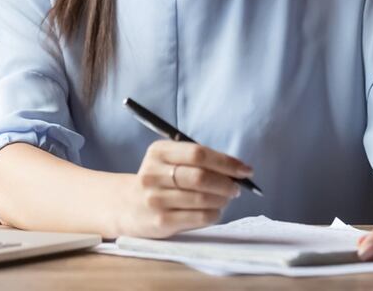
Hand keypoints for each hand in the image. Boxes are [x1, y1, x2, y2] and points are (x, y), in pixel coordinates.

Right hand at [115, 140, 252, 237]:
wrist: (127, 205)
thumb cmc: (159, 179)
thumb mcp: (169, 160)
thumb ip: (198, 160)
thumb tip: (238, 169)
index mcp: (158, 152)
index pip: (198, 153)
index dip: (226, 162)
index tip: (245, 169)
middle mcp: (153, 174)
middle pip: (200, 177)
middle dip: (226, 183)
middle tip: (236, 188)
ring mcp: (155, 199)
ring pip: (202, 199)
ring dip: (222, 199)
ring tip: (226, 199)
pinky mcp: (161, 221)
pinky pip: (199, 217)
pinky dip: (214, 214)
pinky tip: (214, 210)